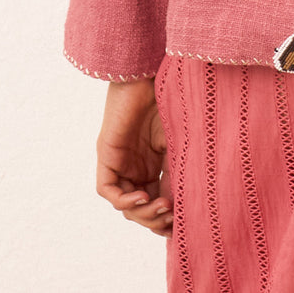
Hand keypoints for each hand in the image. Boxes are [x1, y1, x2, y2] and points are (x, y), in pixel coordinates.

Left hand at [95, 76, 172, 237]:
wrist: (154, 69)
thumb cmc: (172, 96)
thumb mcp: (181, 141)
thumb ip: (180, 170)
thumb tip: (187, 204)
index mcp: (153, 163)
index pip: (156, 201)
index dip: (166, 217)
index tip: (181, 223)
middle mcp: (135, 165)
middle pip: (139, 208)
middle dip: (154, 219)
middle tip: (171, 217)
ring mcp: (120, 160)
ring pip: (123, 203)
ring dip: (142, 213)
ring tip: (162, 206)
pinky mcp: (107, 153)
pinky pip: (108, 189)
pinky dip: (124, 199)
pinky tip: (144, 196)